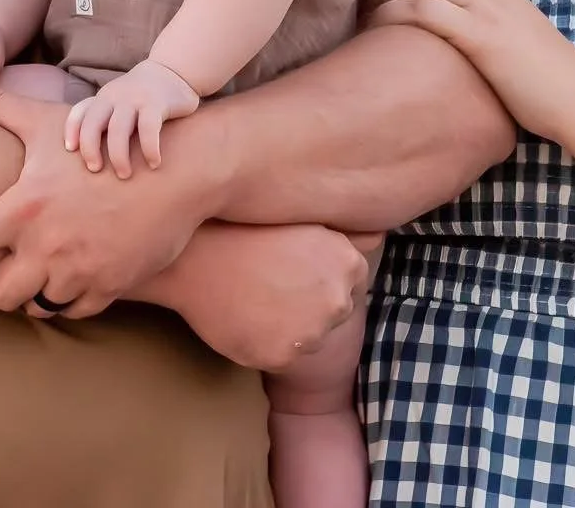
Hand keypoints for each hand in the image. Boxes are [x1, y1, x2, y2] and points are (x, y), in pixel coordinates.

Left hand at [0, 71, 217, 316]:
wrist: (175, 172)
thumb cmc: (103, 143)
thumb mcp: (47, 120)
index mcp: (23, 207)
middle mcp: (46, 245)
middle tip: (8, 268)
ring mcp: (79, 270)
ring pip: (37, 305)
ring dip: (37, 291)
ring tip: (44, 267)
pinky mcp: (109, 286)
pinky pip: (74, 310)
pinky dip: (69, 298)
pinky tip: (73, 274)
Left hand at [65, 60, 201, 177]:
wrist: (172, 72)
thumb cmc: (141, 96)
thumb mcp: (118, 101)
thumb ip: (103, 117)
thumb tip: (84, 152)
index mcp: (103, 98)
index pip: (79, 112)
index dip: (71, 130)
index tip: (70, 150)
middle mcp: (115, 97)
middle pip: (93, 123)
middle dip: (90, 149)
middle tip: (95, 170)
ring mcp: (135, 99)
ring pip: (118, 129)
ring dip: (118, 155)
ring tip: (124, 175)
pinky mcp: (157, 103)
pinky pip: (148, 128)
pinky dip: (149, 149)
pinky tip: (154, 163)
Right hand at [159, 224, 376, 371]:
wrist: (193, 256)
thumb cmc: (245, 229)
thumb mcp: (302, 218)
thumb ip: (347, 233)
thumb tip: (381, 232)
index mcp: (347, 264)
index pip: (350, 283)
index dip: (318, 276)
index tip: (290, 267)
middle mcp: (336, 300)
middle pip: (333, 314)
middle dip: (309, 305)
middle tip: (270, 283)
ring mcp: (310, 332)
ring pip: (308, 339)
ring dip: (288, 328)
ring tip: (254, 298)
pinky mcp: (283, 356)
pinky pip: (282, 357)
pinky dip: (265, 345)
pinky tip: (244, 318)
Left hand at [366, 0, 574, 136]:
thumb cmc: (538, 71)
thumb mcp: (503, 25)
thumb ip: (472, 9)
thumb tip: (433, 10)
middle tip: (374, 10)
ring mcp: (483, 5)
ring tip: (376, 27)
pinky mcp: (481, 35)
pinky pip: (423, 8)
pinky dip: (393, 18)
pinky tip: (385, 39)